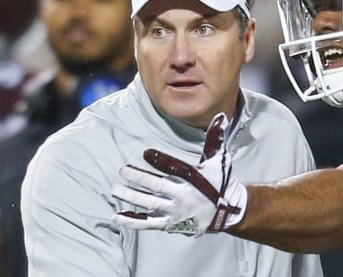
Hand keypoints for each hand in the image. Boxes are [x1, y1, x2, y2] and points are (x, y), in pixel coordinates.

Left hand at [112, 113, 247, 234]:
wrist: (225, 214)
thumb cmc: (219, 183)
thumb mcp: (219, 161)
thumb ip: (215, 139)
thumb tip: (219, 117)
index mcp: (195, 179)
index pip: (176, 168)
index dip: (161, 160)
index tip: (145, 152)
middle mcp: (184, 196)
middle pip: (158, 187)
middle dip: (140, 178)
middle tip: (122, 171)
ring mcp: (176, 212)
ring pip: (151, 204)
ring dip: (132, 197)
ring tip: (116, 189)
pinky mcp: (170, 224)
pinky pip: (149, 223)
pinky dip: (133, 221)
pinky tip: (118, 216)